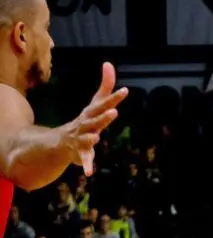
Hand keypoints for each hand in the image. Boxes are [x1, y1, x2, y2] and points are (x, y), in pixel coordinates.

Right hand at [66, 62, 126, 176]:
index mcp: (91, 113)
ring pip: (86, 139)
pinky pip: (83, 160)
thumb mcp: (95, 104)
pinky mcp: (80, 154)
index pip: (104, 104)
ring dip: (91, 138)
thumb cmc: (85, 120)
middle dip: (103, 117)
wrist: (61, 142)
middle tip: (114, 112)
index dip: (114, 98)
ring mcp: (81, 139)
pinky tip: (89, 173)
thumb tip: (108, 64)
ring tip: (96, 137)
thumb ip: (105, 86)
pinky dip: (86, 166)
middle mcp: (85, 125)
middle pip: (95, 120)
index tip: (125, 91)